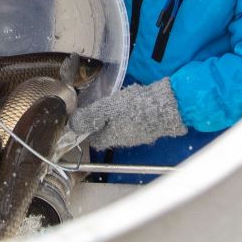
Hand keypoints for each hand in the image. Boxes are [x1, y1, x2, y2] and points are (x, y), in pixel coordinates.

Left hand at [67, 79, 186, 149]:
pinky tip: (134, 100)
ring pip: (122, 127)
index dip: (88, 128)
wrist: (167, 107)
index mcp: (111, 138)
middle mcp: (124, 141)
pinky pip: (136, 121)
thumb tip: (73, 125)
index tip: (87, 116)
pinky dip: (132, 112)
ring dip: (118, 115)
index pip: (94, 139)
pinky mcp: (150, 127)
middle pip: (108, 133)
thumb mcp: (107, 108)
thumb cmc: (135, 107)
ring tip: (119, 100)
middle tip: (102, 104)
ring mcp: (139, 135)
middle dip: (103, 120)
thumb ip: (90, 117)